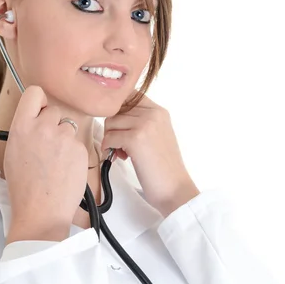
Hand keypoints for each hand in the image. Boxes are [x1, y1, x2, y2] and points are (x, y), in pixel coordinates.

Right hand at [4, 86, 89, 235]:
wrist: (41, 211)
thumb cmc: (24, 188)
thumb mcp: (13, 153)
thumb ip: (25, 131)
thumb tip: (36, 121)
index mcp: (22, 126)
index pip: (35, 92)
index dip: (40, 101)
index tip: (40, 111)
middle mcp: (43, 127)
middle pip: (54, 111)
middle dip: (53, 125)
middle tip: (48, 147)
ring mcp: (64, 138)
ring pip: (69, 128)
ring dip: (65, 140)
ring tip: (56, 162)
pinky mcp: (80, 149)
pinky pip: (78, 144)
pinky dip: (74, 154)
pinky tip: (65, 170)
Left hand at [101, 90, 199, 215]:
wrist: (175, 188)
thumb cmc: (163, 167)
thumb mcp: (157, 135)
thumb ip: (141, 122)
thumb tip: (113, 115)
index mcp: (159, 111)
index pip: (129, 95)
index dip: (118, 110)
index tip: (119, 128)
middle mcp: (153, 113)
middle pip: (116, 109)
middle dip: (113, 128)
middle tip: (121, 146)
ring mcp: (145, 124)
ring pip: (110, 122)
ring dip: (111, 138)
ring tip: (123, 152)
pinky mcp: (136, 138)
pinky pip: (110, 137)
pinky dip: (109, 148)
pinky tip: (121, 157)